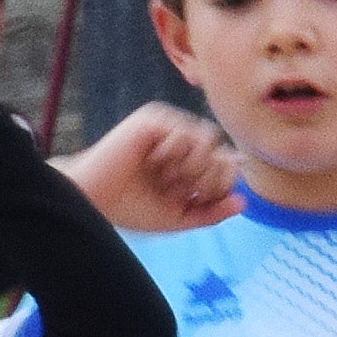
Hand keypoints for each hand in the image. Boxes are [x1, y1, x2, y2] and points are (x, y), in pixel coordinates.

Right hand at [59, 102, 239, 233]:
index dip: (220, 185)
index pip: (226, 167)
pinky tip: (155, 161)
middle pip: (223, 153)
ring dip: (195, 165)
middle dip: (210, 177)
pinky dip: (176, 151)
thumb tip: (243, 202)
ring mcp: (168, 129)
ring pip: (210, 140)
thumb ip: (210, 212)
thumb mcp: (178, 218)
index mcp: (186, 166)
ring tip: (170, 176)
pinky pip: (187, 131)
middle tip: (183, 188)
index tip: (195, 198)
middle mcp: (180, 145)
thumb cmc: (128, 209)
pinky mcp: (155, 119)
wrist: (92, 199)